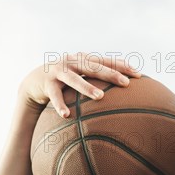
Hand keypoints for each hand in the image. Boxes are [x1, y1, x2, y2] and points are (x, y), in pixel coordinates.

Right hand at [18, 52, 141, 116]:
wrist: (36, 79)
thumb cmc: (66, 79)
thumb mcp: (83, 74)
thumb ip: (99, 78)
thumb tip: (127, 89)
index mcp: (84, 59)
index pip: (106, 61)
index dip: (122, 66)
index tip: (139, 75)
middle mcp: (73, 62)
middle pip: (94, 67)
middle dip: (110, 74)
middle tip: (125, 83)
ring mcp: (59, 71)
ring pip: (75, 79)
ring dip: (87, 87)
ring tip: (100, 97)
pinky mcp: (47, 84)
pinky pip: (55, 96)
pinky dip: (60, 105)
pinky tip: (67, 115)